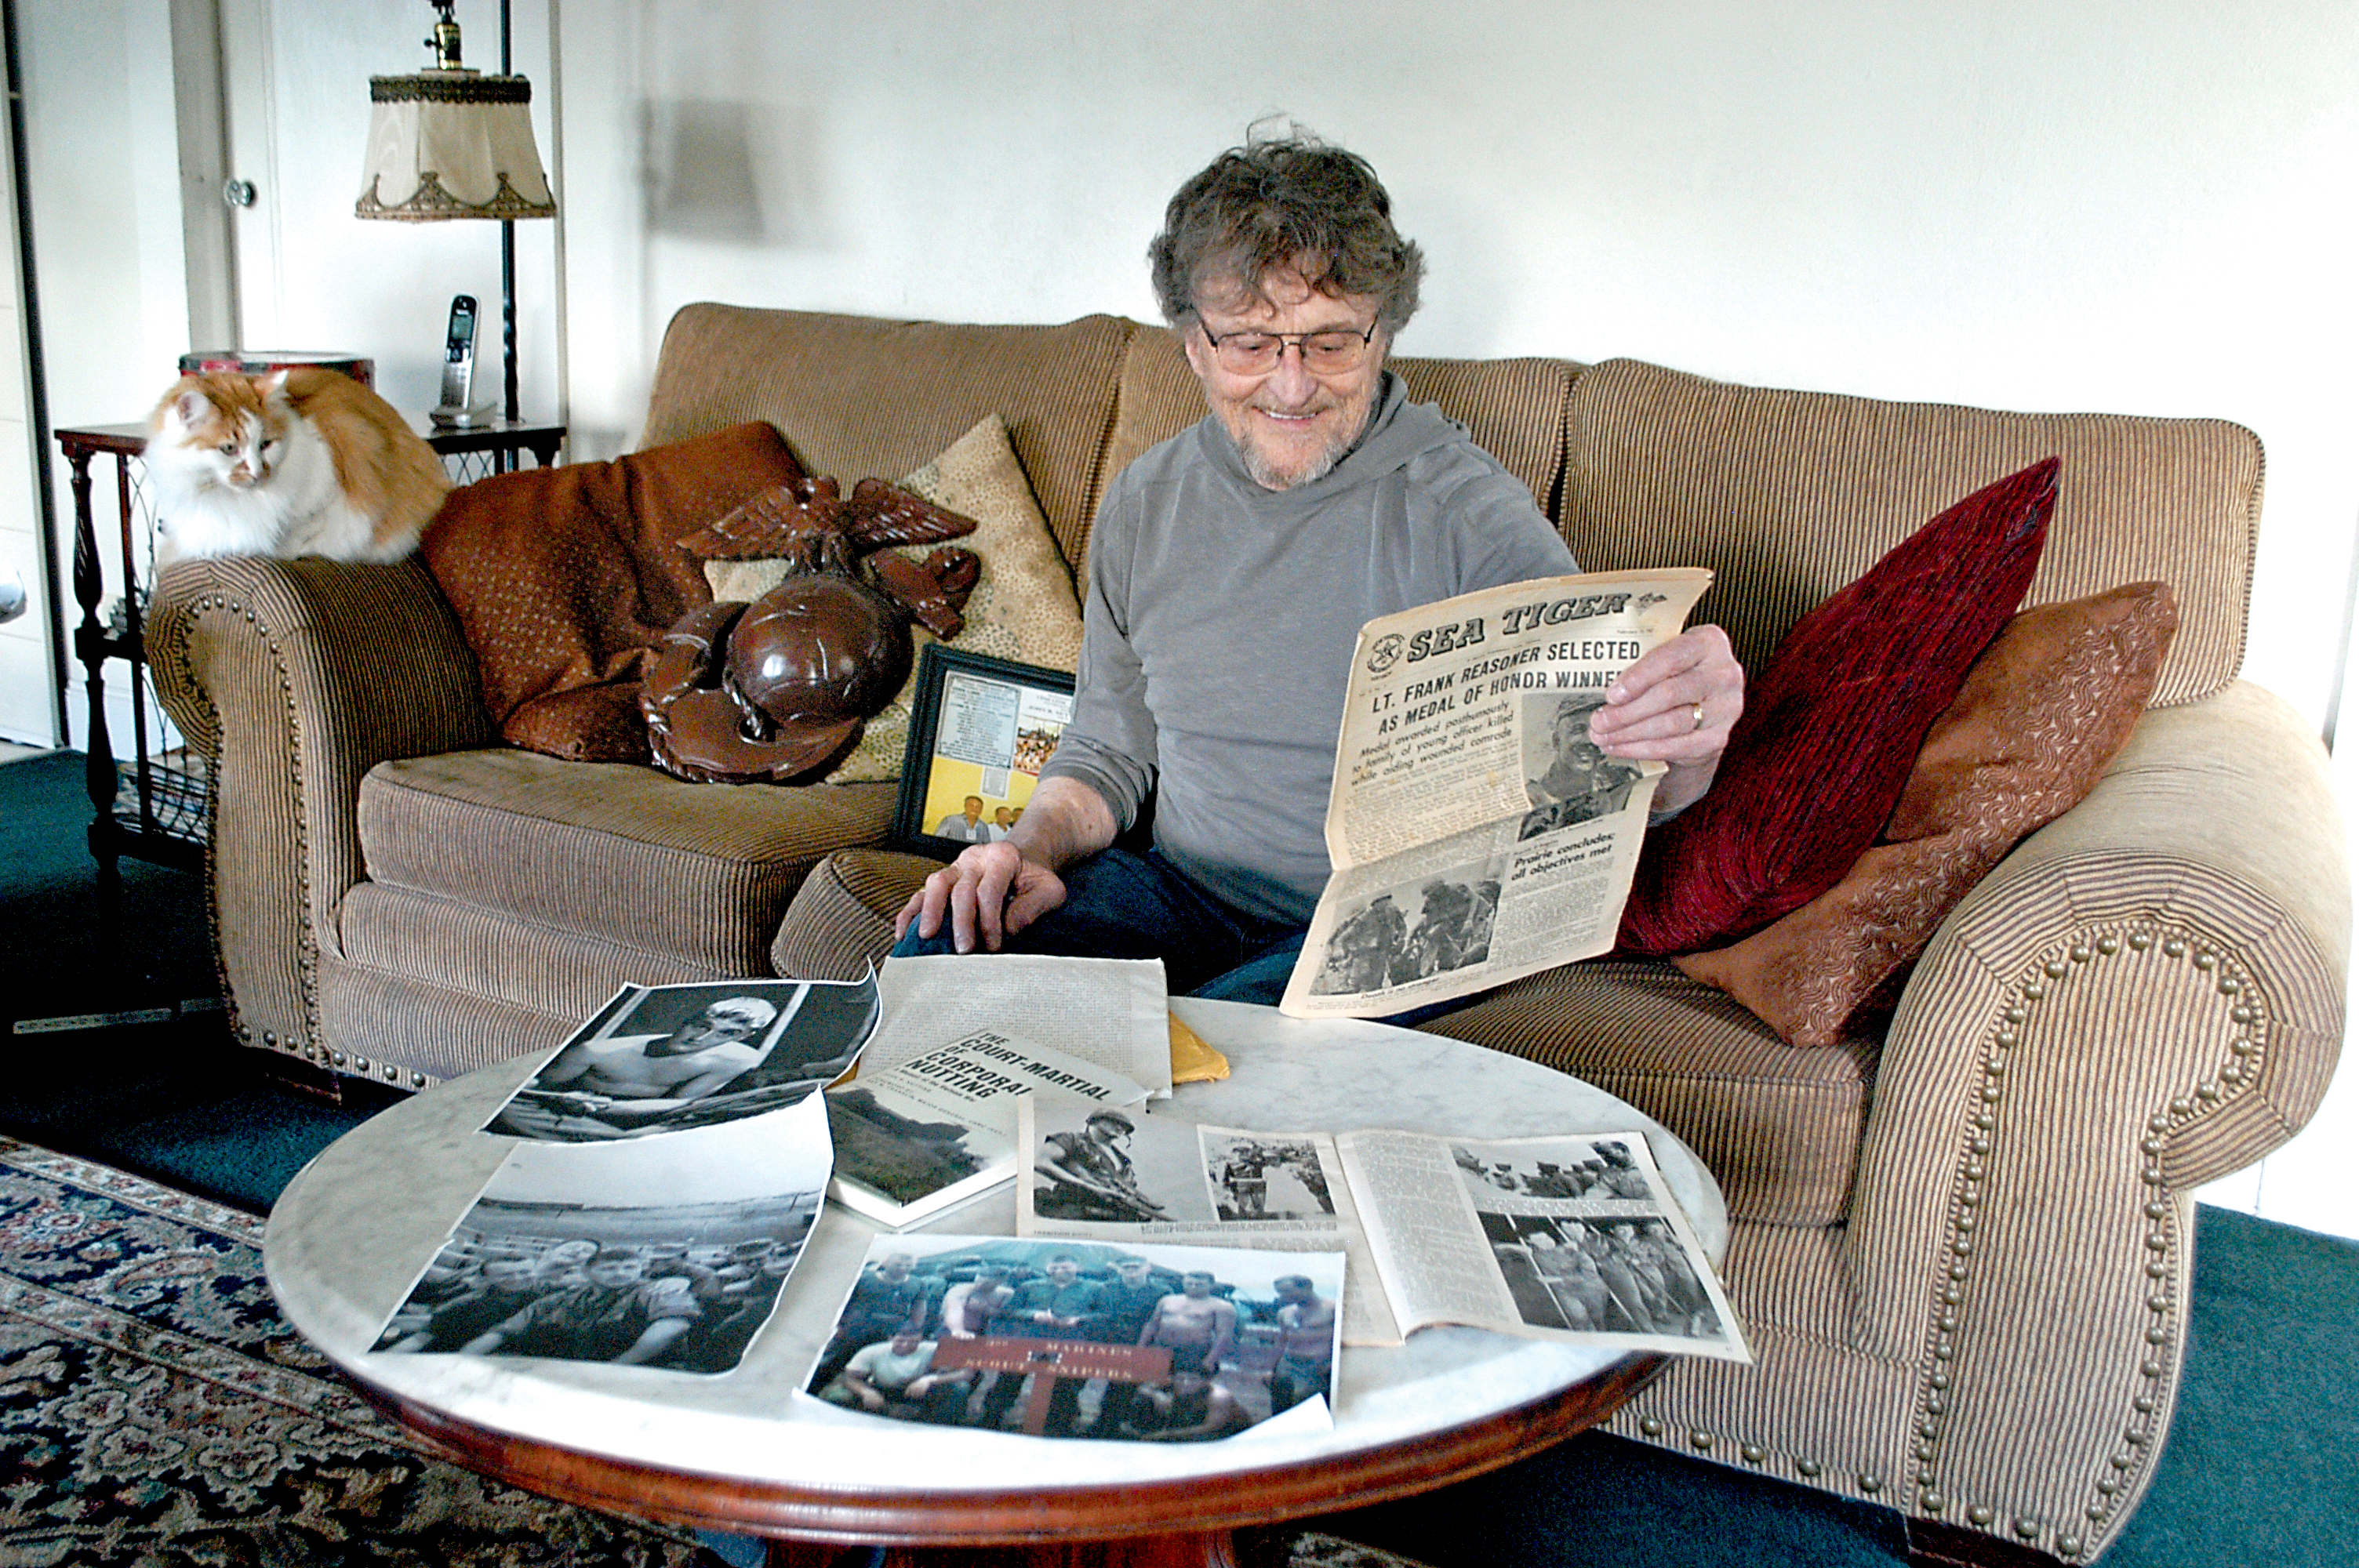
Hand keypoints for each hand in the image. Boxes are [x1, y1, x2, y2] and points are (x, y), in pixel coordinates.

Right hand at [894, 839, 1068, 952]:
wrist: (1023, 864)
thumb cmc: (1034, 881)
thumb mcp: (1049, 890)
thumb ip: (1033, 907)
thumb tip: (1008, 928)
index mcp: (1002, 856)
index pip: (989, 890)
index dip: (990, 920)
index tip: (994, 945)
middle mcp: (975, 858)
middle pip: (961, 889)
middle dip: (961, 922)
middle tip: (963, 949)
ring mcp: (955, 868)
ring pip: (936, 884)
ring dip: (930, 911)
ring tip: (927, 936)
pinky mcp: (942, 880)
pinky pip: (920, 893)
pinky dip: (910, 912)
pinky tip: (904, 932)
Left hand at [1589, 625, 1744, 814]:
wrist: (1706, 705)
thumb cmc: (1677, 675)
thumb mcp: (1666, 659)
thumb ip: (1642, 667)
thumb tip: (1603, 693)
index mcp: (1709, 642)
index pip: (1670, 658)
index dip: (1637, 678)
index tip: (1611, 694)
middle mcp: (1724, 673)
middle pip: (1669, 695)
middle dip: (1627, 712)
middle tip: (1598, 721)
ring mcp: (1726, 707)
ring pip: (1671, 724)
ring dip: (1630, 733)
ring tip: (1603, 736)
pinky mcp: (1718, 737)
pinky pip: (1677, 747)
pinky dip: (1643, 749)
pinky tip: (1620, 748)